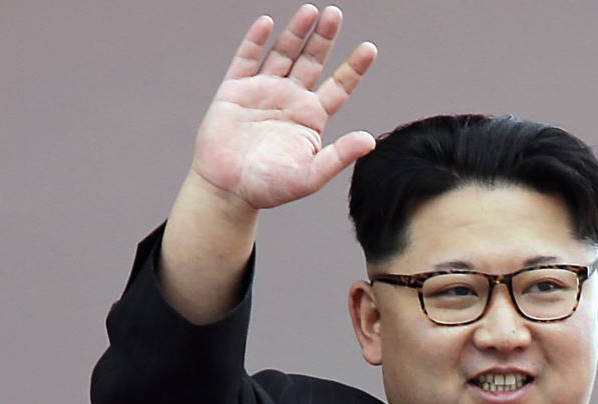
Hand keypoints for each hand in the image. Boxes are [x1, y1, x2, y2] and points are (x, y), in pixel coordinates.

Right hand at [188, 5, 376, 209]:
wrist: (227, 191)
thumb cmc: (269, 188)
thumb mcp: (310, 176)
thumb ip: (339, 156)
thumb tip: (370, 140)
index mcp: (311, 118)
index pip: (339, 87)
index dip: (354, 67)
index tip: (369, 49)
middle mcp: (290, 100)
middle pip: (312, 61)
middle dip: (324, 38)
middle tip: (335, 13)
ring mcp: (263, 92)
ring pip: (283, 54)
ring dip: (296, 33)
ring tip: (309, 11)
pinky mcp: (235, 91)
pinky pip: (246, 59)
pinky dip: (255, 40)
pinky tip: (267, 23)